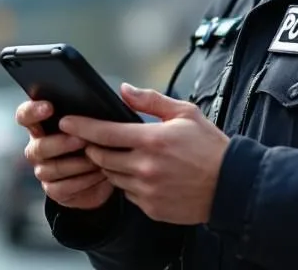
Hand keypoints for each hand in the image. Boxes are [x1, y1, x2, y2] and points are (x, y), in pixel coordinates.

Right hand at [16, 99, 114, 209]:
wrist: (108, 174)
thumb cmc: (102, 140)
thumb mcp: (102, 122)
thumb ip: (106, 107)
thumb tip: (125, 89)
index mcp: (43, 124)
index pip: (25, 115)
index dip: (33, 111)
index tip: (49, 107)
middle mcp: (39, 147)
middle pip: (38, 146)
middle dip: (61, 143)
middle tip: (82, 140)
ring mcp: (44, 170)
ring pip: (51, 169)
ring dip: (76, 164)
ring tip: (98, 160)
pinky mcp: (54, 190)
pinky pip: (62, 188)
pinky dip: (83, 182)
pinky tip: (99, 175)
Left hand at [60, 83, 229, 224]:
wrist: (231, 185)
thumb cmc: (209, 147)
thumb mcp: (185, 113)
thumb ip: (151, 100)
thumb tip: (124, 89)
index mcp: (152, 140)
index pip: (104, 133)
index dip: (81, 127)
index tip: (66, 122)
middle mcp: (145, 167)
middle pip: (100, 157)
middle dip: (92, 147)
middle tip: (95, 141)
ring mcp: (147, 190)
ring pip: (112, 176)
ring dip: (110, 166)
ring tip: (123, 156)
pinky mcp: (151, 208)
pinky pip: (127, 194)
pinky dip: (128, 184)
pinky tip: (141, 175)